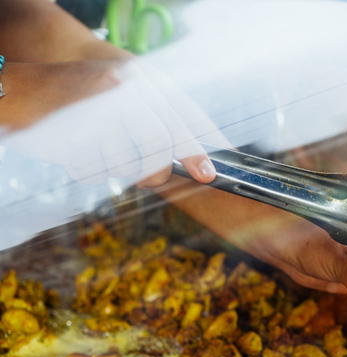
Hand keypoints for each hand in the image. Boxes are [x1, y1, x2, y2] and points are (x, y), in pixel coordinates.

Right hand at [0, 58, 222, 185]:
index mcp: (143, 79)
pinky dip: (92, 172)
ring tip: (109, 156)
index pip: (180, 118)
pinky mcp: (67, 133)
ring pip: (126, 164)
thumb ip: (165, 115)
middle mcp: (121, 90)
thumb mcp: (130, 90)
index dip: (196, 150)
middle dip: (159, 171)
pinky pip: (93, 172)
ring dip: (121, 171)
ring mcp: (94, 110)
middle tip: (154, 180)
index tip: (208, 174)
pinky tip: (84, 153)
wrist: (29, 86)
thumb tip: (202, 157)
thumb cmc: (90, 93)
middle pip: (158, 141)